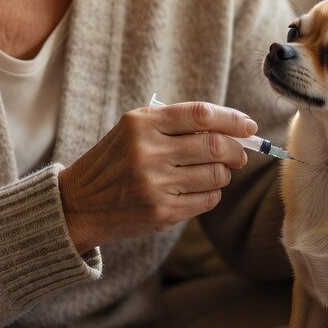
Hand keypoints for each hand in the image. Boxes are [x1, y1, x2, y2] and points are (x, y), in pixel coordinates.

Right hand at [58, 102, 255, 252]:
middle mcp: (148, 152)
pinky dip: (212, 193)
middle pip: (215, 146)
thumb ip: (177, 124)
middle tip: (240, 153)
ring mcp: (155, 184)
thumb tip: (233, 130)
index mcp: (142, 123)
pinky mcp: (161, 212)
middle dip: (236, 149)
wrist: (79, 203)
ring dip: (223, 173)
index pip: (201, 115)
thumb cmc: (115, 160)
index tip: (248, 125)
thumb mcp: (134, 129)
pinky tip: (199, 189)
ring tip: (213, 171)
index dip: (232, 119)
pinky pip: (206, 200)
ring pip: (215, 175)